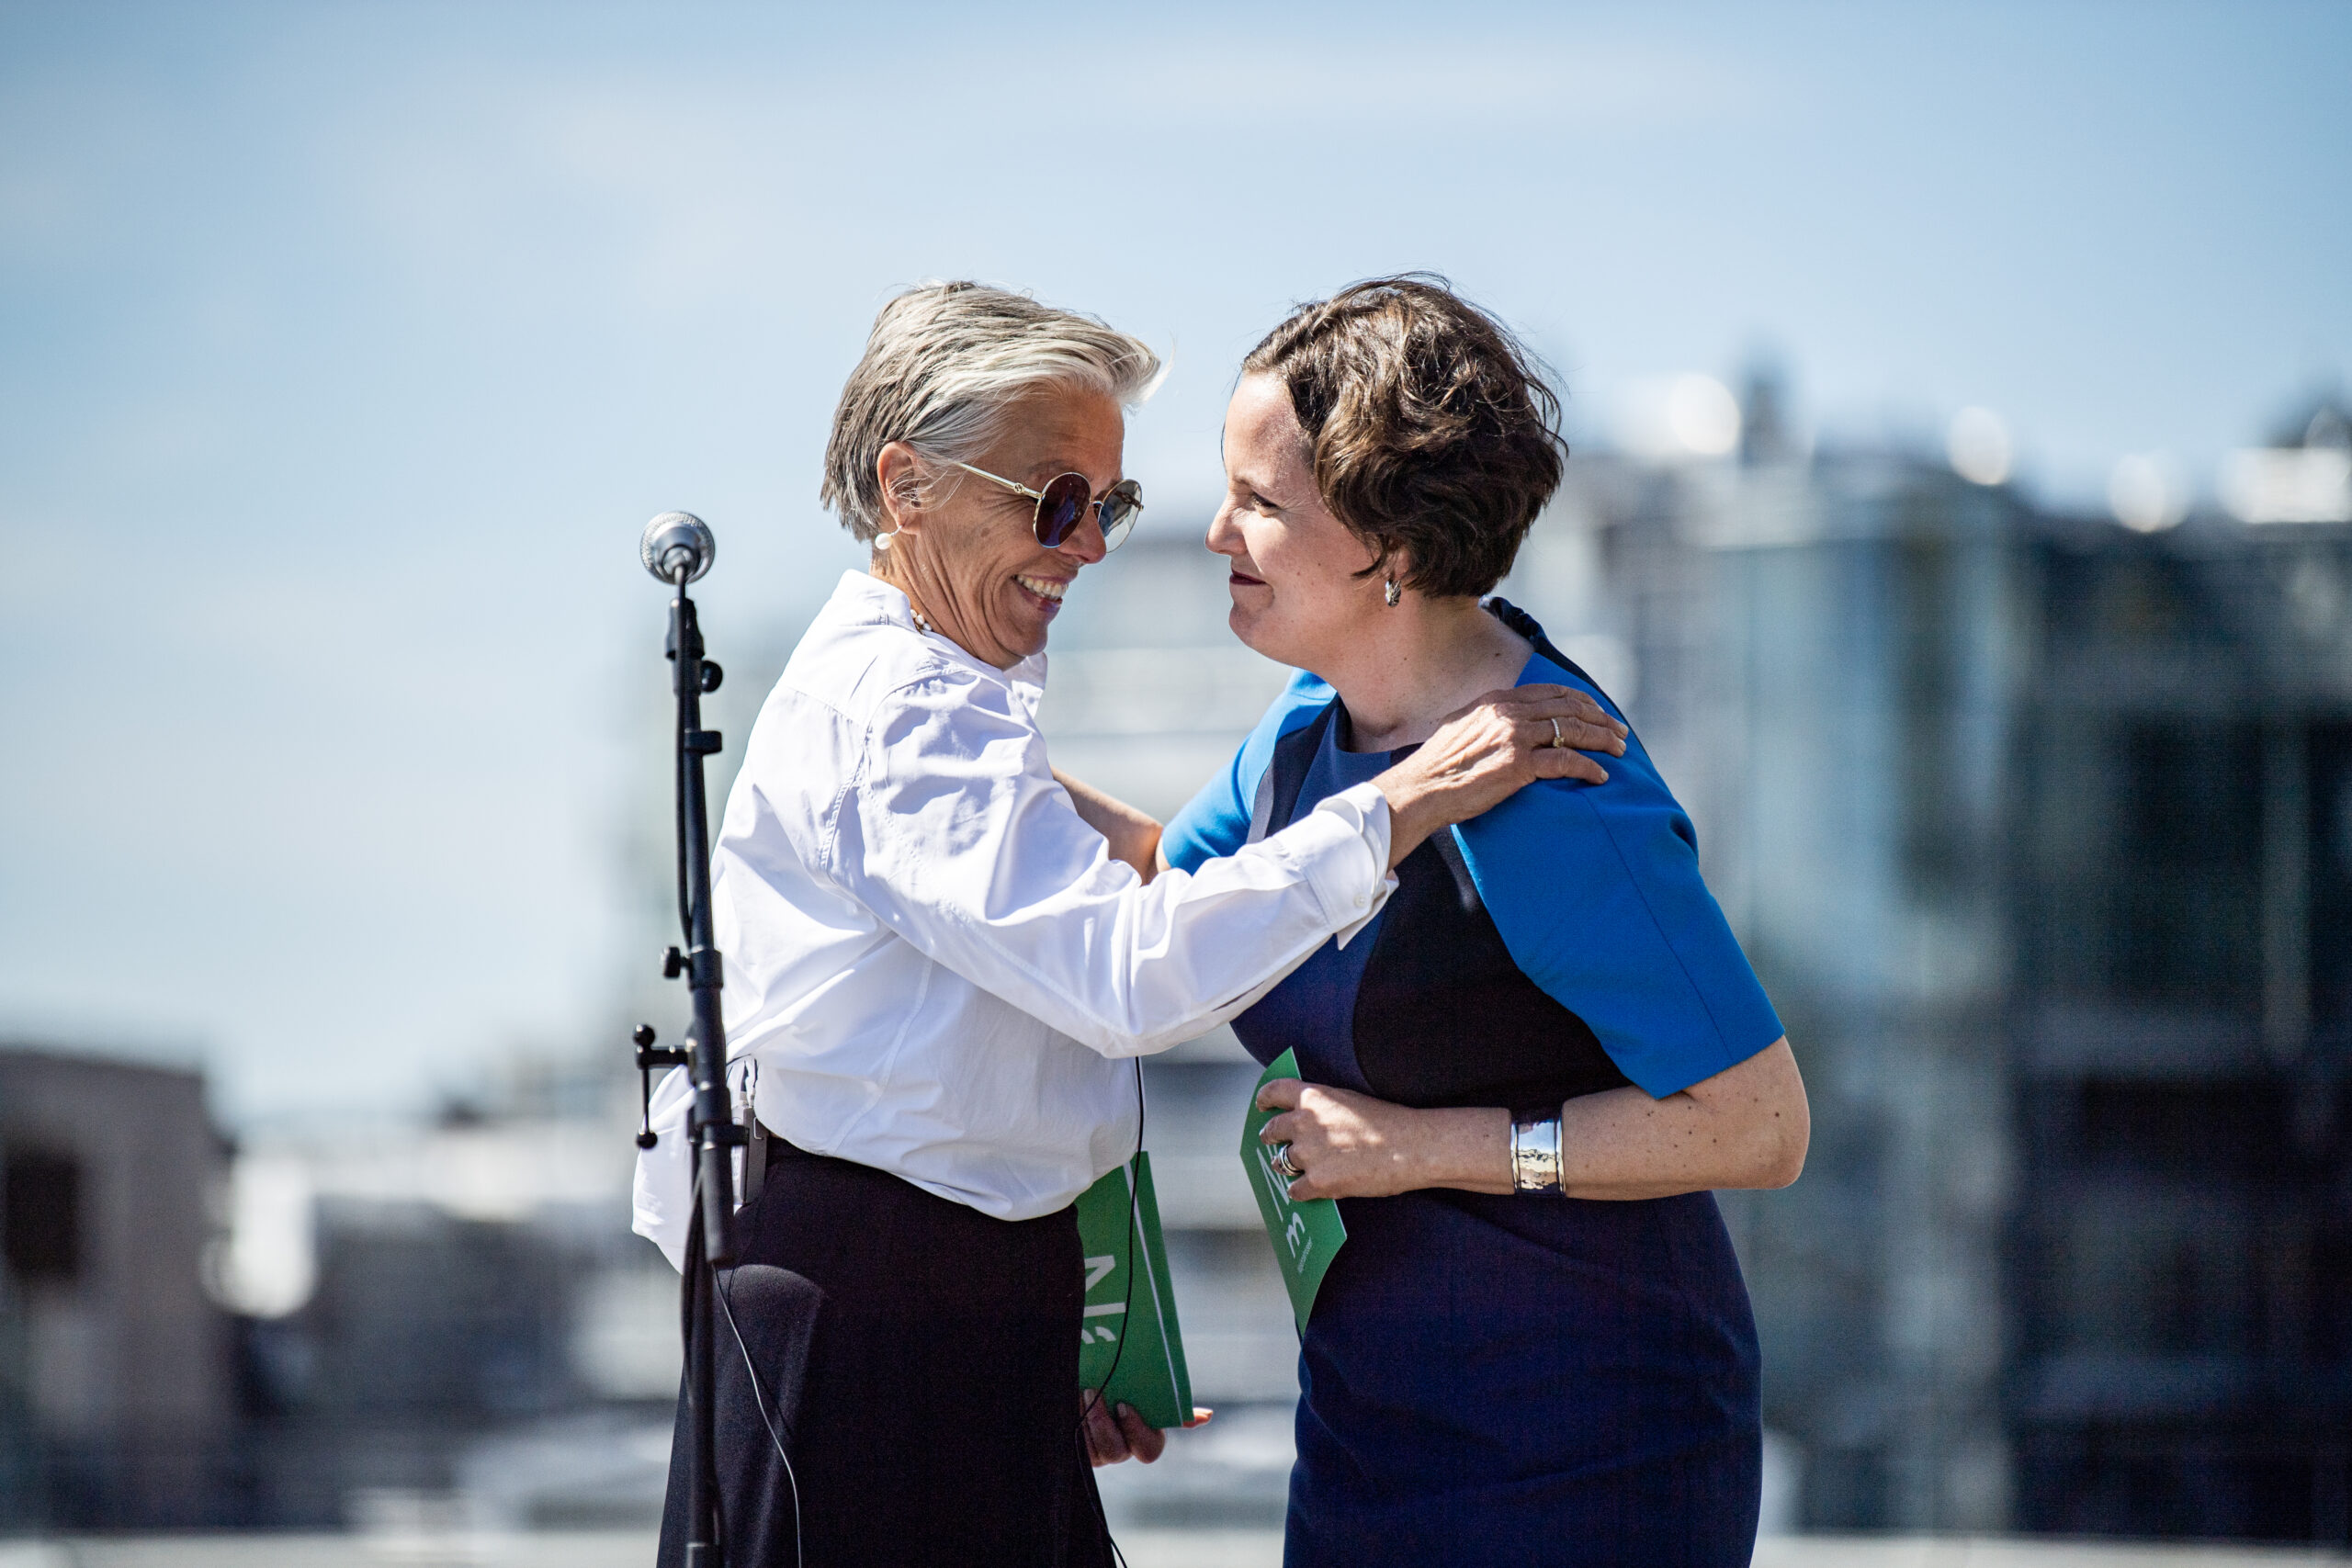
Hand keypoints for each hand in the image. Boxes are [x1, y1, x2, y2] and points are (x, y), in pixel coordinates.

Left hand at [1081, 1393, 1211, 1466]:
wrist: (1093, 1384)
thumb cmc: (1127, 1387)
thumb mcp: (1148, 1391)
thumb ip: (1172, 1405)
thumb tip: (1207, 1417)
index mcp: (1146, 1438)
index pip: (1148, 1450)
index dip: (1136, 1431)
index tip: (1124, 1406)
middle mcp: (1123, 1450)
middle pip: (1115, 1451)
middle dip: (1104, 1425)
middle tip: (1096, 1394)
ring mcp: (1100, 1453)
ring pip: (1094, 1450)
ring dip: (1088, 1421)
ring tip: (1083, 1391)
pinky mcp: (1079, 1450)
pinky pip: (1077, 1444)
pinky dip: (1075, 1420)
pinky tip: (1074, 1399)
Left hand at [1254, 1079, 1510, 1199]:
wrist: (1411, 1147)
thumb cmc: (1389, 1121)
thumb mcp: (1350, 1099)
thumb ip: (1324, 1106)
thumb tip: (1307, 1117)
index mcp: (1313, 1097)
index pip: (1274, 1092)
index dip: (1264, 1099)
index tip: (1262, 1106)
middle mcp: (1304, 1123)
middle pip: (1272, 1131)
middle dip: (1270, 1137)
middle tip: (1272, 1142)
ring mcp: (1308, 1154)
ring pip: (1282, 1162)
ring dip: (1287, 1164)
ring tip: (1297, 1167)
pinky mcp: (1318, 1181)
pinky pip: (1296, 1189)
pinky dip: (1301, 1190)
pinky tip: (1310, 1190)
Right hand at [1373, 684, 1625, 865]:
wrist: (1420, 789)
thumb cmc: (1436, 767)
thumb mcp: (1460, 726)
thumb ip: (1486, 718)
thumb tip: (1499, 719)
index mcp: (1496, 701)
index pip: (1551, 692)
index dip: (1581, 700)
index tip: (1598, 712)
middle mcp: (1508, 713)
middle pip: (1569, 708)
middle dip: (1601, 718)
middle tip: (1620, 731)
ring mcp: (1514, 737)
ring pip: (1573, 730)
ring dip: (1602, 740)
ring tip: (1620, 750)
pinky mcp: (1518, 765)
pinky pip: (1565, 761)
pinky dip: (1588, 767)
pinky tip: (1600, 776)